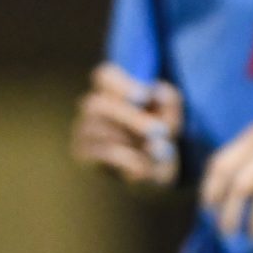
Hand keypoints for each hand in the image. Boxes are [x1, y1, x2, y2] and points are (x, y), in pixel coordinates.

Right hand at [71, 63, 182, 187]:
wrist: (150, 176)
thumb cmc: (158, 139)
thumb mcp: (171, 120)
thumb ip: (169, 102)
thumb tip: (156, 94)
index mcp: (111, 90)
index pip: (105, 76)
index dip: (121, 84)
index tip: (143, 97)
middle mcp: (92, 108)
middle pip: (97, 105)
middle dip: (131, 118)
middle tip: (159, 131)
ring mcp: (83, 131)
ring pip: (101, 131)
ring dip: (132, 142)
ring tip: (155, 152)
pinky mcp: (82, 155)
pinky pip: (103, 154)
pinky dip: (127, 160)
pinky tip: (142, 167)